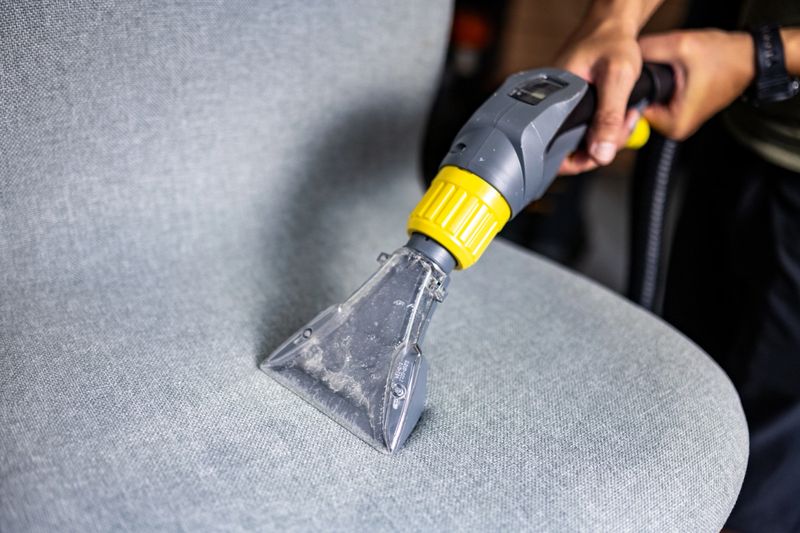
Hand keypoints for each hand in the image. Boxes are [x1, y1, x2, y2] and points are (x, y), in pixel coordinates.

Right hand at [555, 20, 643, 173]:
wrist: (612, 24)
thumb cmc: (611, 41)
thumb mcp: (617, 78)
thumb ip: (609, 117)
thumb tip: (601, 154)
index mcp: (551, 100)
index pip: (553, 150)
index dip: (578, 158)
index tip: (602, 152)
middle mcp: (552, 106)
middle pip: (569, 149)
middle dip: (601, 147)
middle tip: (622, 129)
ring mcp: (563, 108)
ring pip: (581, 140)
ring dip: (608, 137)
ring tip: (626, 117)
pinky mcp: (574, 107)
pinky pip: (587, 129)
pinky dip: (606, 127)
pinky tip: (620, 115)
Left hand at [639, 29, 754, 139]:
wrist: (748, 59)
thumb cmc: (723, 56)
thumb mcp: (681, 45)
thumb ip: (648, 51)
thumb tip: (624, 60)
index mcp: (674, 123)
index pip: (633, 112)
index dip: (632, 90)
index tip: (638, 77)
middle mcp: (675, 130)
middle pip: (640, 108)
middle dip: (645, 86)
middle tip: (661, 68)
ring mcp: (678, 124)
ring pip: (649, 104)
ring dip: (654, 86)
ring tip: (672, 70)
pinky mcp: (680, 115)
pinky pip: (659, 102)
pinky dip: (662, 88)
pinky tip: (674, 75)